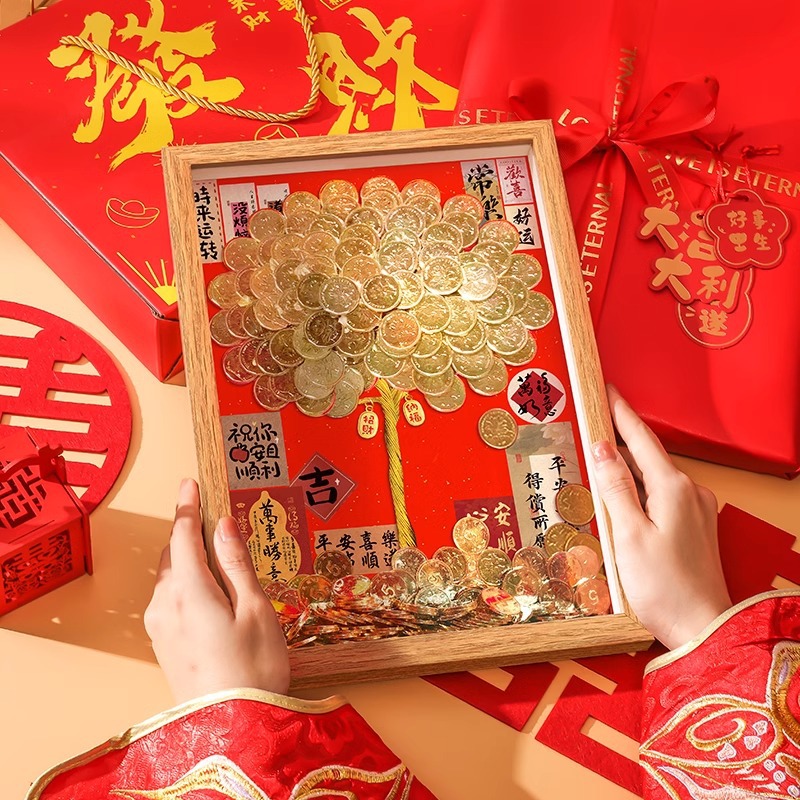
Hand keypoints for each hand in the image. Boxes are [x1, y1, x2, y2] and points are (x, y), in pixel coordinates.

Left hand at [144, 479, 289, 702]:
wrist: (230, 728)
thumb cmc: (253, 668)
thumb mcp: (255, 609)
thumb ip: (236, 563)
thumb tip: (223, 525)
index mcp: (188, 590)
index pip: (181, 535)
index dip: (186, 506)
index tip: (189, 483)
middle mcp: (164, 605)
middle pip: (172, 554)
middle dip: (188, 532)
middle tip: (214, 518)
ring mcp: (159, 627)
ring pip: (170, 577)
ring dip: (188, 559)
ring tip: (219, 555)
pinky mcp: (162, 644)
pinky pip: (170, 598)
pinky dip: (186, 582)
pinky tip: (210, 590)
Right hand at [591, 386, 731, 649]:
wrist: (702, 631)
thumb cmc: (662, 586)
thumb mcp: (629, 534)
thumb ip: (615, 487)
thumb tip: (602, 447)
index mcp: (674, 487)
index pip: (640, 438)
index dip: (620, 412)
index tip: (605, 389)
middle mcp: (690, 491)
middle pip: (647, 455)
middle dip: (617, 439)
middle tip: (588, 424)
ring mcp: (696, 509)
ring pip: (653, 477)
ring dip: (625, 468)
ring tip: (594, 461)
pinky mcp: (695, 527)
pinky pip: (661, 496)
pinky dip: (638, 490)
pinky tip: (618, 498)